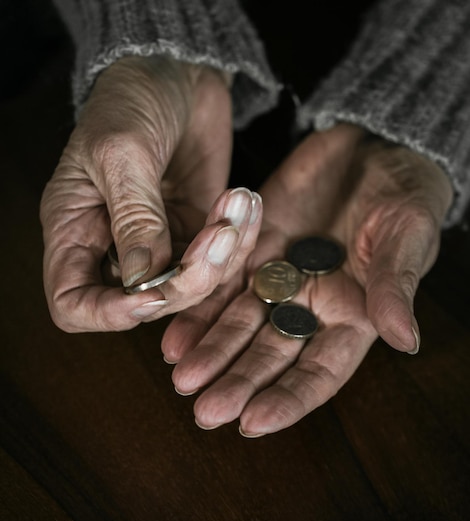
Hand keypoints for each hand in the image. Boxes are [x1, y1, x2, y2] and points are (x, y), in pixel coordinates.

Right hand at [40, 56, 260, 331]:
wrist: (175, 72)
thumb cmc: (131, 99)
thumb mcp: (123, 151)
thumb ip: (134, 217)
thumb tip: (142, 281)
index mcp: (75, 230)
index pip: (73, 304)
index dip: (109, 314)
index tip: (152, 293)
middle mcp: (113, 247)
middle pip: (145, 304)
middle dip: (191, 279)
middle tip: (221, 230)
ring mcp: (159, 245)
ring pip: (192, 289)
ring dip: (225, 255)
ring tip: (238, 202)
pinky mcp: (195, 234)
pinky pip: (221, 262)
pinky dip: (241, 240)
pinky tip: (245, 202)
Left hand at [163, 123, 452, 434]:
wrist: (371, 146)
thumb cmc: (403, 193)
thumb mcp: (406, 234)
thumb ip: (394, 286)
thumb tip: (405, 340)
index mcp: (353, 316)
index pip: (320, 370)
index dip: (289, 398)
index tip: (254, 421)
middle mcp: (309, 307)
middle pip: (271, 355)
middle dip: (239, 382)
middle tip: (205, 411)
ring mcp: (277, 280)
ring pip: (240, 325)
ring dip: (211, 352)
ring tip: (181, 377)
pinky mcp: (251, 251)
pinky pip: (221, 284)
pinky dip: (199, 309)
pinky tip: (173, 333)